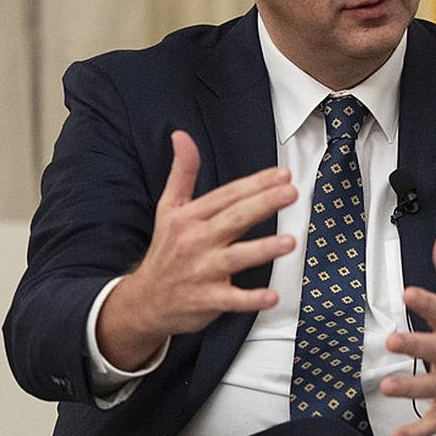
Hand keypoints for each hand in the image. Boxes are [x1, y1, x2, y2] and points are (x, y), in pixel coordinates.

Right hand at [96, 130, 296, 369]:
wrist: (145, 300)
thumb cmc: (166, 249)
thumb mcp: (169, 208)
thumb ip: (182, 172)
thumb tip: (181, 135)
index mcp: (189, 217)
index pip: (227, 195)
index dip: (255, 184)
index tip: (282, 175)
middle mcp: (196, 241)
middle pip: (234, 219)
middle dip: (263, 204)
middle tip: (291, 193)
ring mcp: (201, 271)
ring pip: (236, 257)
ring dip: (262, 249)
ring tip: (290, 241)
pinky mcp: (206, 300)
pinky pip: (231, 300)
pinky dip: (250, 299)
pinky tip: (272, 296)